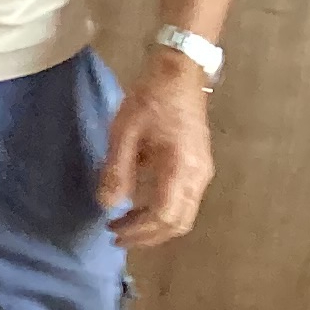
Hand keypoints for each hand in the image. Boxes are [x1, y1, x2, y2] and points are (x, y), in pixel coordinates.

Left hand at [100, 55, 214, 251]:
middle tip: (117, 236)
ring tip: (125, 225)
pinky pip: (184, 202)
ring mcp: (202, 172)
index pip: (164, 216)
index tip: (113, 231)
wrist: (180, 73)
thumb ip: (116, 170)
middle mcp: (198, 176)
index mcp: (181, 168)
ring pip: (183, 215)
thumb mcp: (124, 132)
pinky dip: (162, 213)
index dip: (139, 231)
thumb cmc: (151, 99)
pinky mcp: (199, 167)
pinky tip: (139, 207)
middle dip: (148, 237)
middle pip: (178, 223)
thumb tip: (107, 205)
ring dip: (155, 227)